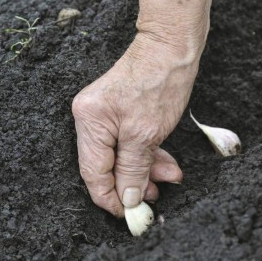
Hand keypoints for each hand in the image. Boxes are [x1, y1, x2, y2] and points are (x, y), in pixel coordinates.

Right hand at [72, 33, 199, 216]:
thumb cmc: (160, 81)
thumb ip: (133, 170)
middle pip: (106, 166)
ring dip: (145, 170)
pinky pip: (128, 142)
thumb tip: (128, 199)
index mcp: (89, 122)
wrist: (172, 45)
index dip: (110, 199)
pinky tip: (165, 162)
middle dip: (133, 183)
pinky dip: (146, 154)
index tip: (130, 215)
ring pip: (121, 156)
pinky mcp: (119, 111)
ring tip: (169, 177)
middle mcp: (90, 118)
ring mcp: (104, 114)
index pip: (93, 173)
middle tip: (156, 198)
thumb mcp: (147, 134)